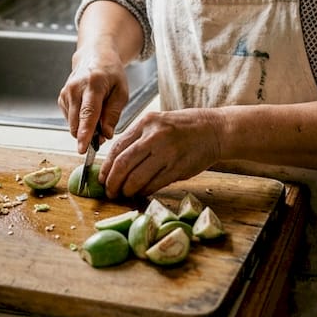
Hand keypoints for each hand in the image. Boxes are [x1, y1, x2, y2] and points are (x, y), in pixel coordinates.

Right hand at [58, 42, 129, 151]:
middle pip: (77, 122)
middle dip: (88, 135)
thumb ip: (114, 113)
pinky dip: (80, 121)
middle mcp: (75, 88)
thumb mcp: (122, 91)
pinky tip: (88, 109)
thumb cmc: (111, 74)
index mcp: (93, 84)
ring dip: (85, 129)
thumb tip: (106, 134)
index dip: (86, 133)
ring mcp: (65, 93)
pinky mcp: (61, 98)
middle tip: (103, 134)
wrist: (94, 57)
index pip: (88, 113)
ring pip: (73, 124)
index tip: (83, 148)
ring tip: (99, 116)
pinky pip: (70, 120)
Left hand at [98, 108, 222, 197]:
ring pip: (137, 178)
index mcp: (146, 123)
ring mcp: (167, 153)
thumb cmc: (183, 127)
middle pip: (123, 165)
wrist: (214, 130)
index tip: (103, 179)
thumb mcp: (158, 122)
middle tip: (110, 191)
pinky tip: (141, 192)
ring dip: (127, 190)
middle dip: (112, 182)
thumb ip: (138, 138)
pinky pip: (154, 185)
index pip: (117, 148)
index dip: (107, 167)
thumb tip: (116, 163)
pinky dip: (144, 191)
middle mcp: (155, 137)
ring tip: (124, 194)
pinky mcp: (178, 168)